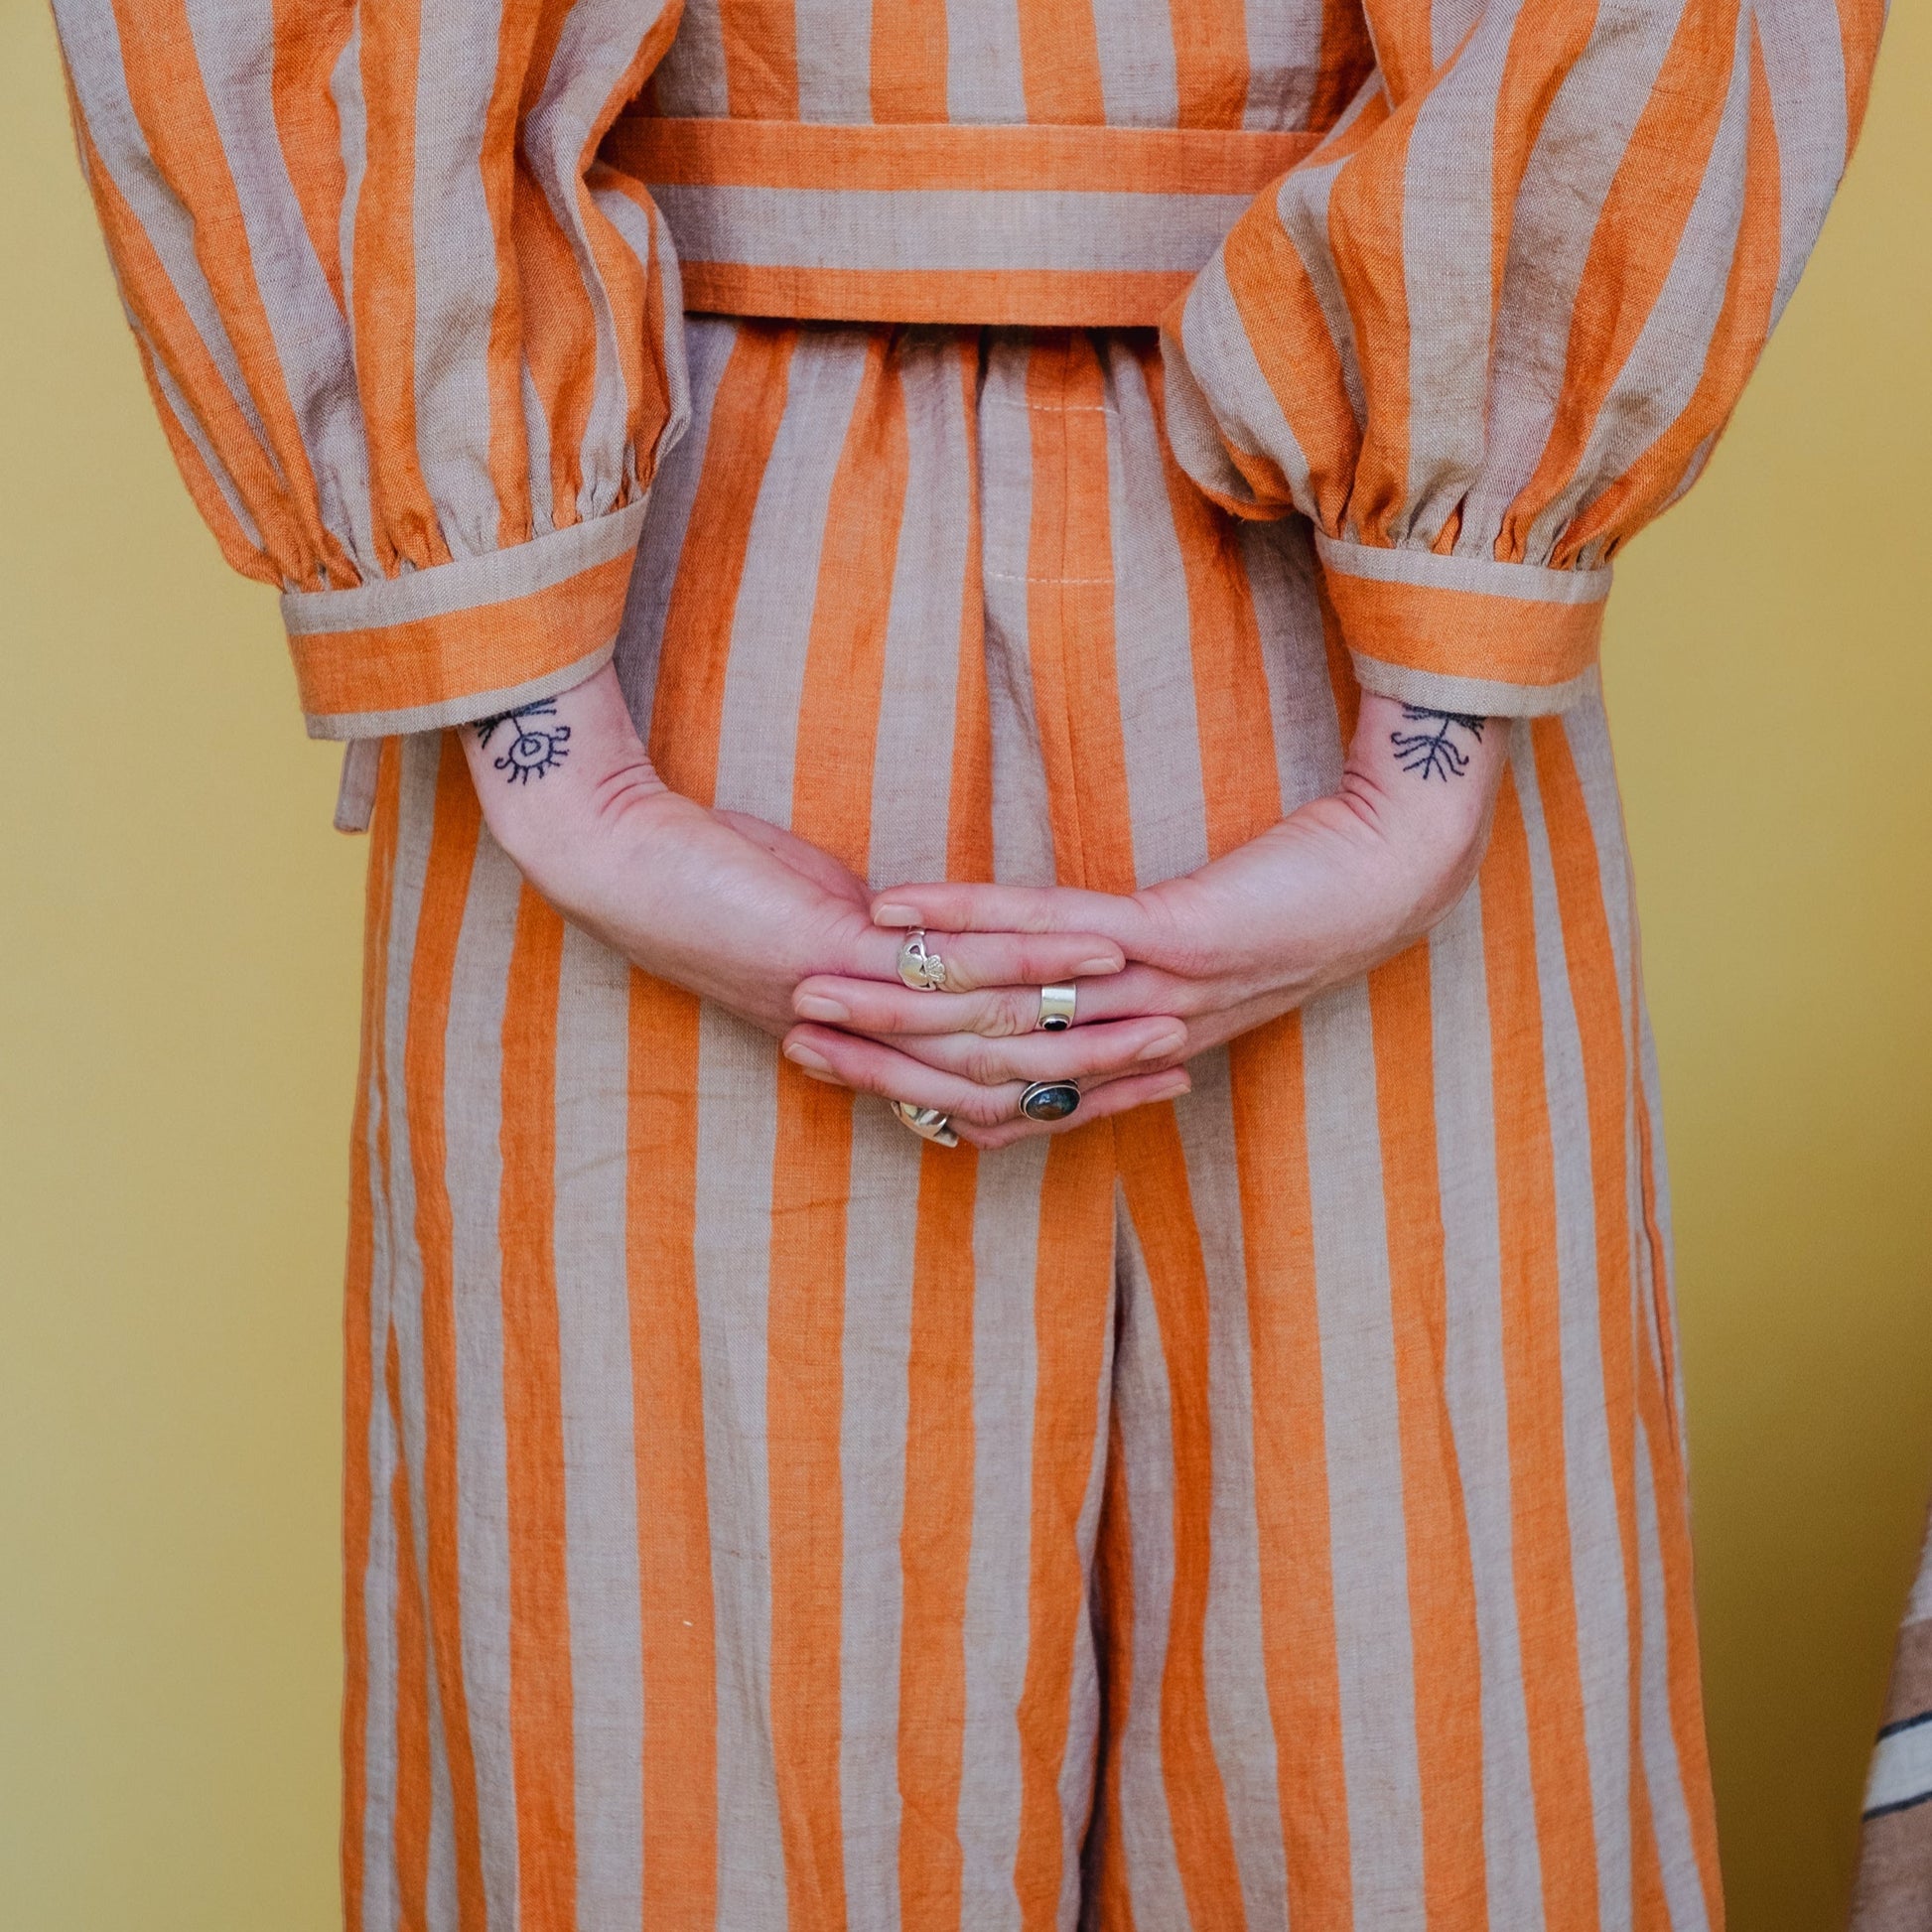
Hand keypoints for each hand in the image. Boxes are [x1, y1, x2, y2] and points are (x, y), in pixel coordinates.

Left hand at [460, 665, 1126, 1040]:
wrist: (612, 852)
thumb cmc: (707, 875)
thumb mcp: (811, 913)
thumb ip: (876, 942)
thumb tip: (929, 941)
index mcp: (857, 1041)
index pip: (975, 1088)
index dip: (1057, 1093)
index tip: (1135, 1082)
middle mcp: (856, 1044)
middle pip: (996, 1084)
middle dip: (1092, 1080)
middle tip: (1182, 1072)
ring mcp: (844, 1006)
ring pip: (986, 1035)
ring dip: (1085, 1029)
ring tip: (1171, 1014)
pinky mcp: (828, 956)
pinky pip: (950, 968)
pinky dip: (1035, 954)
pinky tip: (1103, 940)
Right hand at [784, 694, 1506, 1145]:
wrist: (1396, 866)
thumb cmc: (1301, 902)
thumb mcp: (1202, 950)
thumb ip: (1127, 973)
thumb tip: (1063, 968)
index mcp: (1139, 1055)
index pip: (1012, 1097)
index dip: (922, 1088)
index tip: (839, 1068)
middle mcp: (1134, 1041)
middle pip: (988, 1064)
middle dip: (885, 1048)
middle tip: (795, 1028)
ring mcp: (1150, 994)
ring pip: (1002, 1006)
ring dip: (901, 988)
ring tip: (817, 967)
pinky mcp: (1170, 933)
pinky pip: (1046, 929)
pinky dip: (966, 916)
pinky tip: (900, 899)